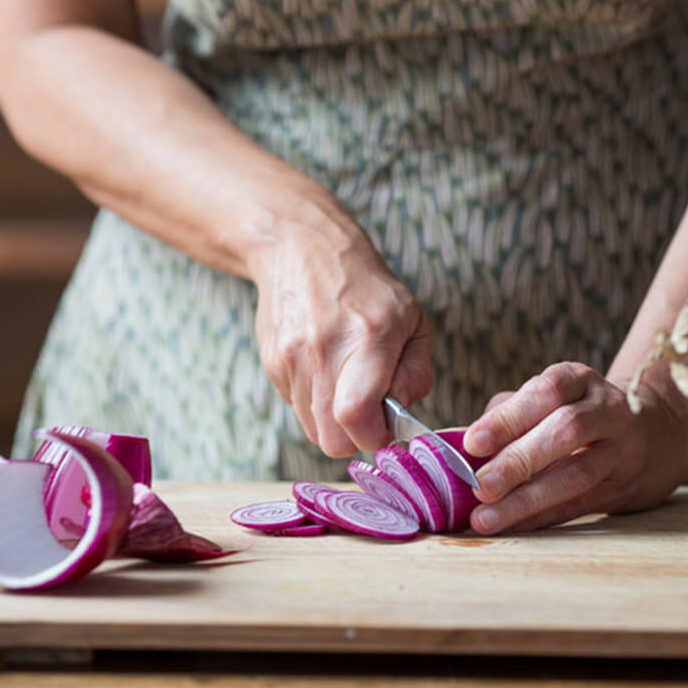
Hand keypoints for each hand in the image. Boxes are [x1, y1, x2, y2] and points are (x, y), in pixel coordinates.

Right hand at [249, 201, 432, 456]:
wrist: (301, 248)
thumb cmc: (367, 287)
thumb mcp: (413, 320)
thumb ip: (416, 373)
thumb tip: (399, 415)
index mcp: (368, 338)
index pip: (357, 416)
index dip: (375, 436)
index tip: (386, 425)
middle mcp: (324, 351)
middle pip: (332, 439)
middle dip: (355, 437)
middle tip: (369, 410)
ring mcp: (291, 358)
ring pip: (313, 429)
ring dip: (334, 421)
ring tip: (347, 383)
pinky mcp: (272, 364)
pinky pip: (297, 407)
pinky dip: (315, 402)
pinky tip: (325, 370)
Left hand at [462, 362, 687, 533]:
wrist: (650, 435)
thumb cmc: (576, 413)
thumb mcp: (549, 399)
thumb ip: (508, 414)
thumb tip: (459, 445)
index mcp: (580, 380)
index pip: (547, 392)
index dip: (509, 417)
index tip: (473, 442)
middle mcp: (607, 409)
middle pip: (566, 430)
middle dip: (519, 460)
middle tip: (480, 485)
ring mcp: (621, 449)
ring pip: (577, 473)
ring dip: (527, 498)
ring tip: (486, 517)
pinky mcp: (623, 486)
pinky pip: (579, 504)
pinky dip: (541, 517)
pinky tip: (511, 527)